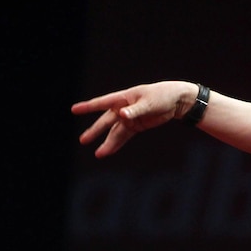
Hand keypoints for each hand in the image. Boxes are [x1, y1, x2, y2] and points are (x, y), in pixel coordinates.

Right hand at [71, 81, 197, 157]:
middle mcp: (123, 108)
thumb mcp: (149, 103)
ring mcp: (129, 118)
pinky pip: (124, 136)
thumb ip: (135, 110)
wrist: (176, 101)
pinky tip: (109, 151)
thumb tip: (121, 115)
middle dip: (95, 131)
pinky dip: (117, 143)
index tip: (74, 109)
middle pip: (106, 121)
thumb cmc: (162, 96)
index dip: (88, 106)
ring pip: (115, 132)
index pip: (103, 103)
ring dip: (107, 142)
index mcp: (123, 98)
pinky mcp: (136, 125)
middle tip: (83, 140)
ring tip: (99, 154)